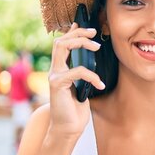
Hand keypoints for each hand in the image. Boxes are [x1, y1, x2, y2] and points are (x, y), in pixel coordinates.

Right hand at [47, 23, 104, 139]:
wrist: (68, 128)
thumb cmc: (76, 109)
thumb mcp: (83, 86)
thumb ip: (84, 72)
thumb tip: (92, 59)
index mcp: (61, 69)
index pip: (63, 44)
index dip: (73, 32)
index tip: (86, 25)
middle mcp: (55, 70)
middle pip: (61, 41)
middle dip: (77, 33)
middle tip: (94, 33)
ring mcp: (54, 76)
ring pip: (62, 47)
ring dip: (80, 43)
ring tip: (97, 47)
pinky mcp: (57, 84)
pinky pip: (76, 71)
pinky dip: (91, 75)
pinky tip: (100, 84)